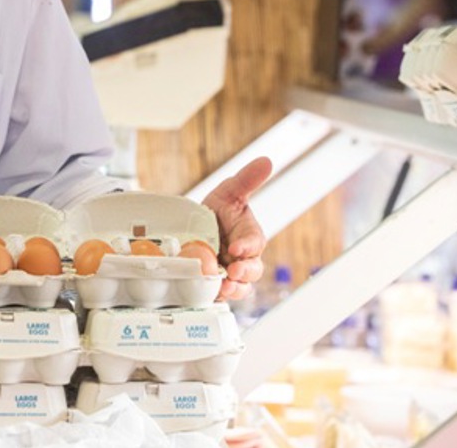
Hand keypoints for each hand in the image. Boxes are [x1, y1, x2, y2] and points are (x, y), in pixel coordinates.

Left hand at [201, 156, 271, 300]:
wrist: (190, 228)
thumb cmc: (217, 211)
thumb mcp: (228, 192)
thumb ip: (247, 180)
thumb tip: (266, 161)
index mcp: (249, 236)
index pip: (254, 243)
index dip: (248, 247)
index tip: (237, 247)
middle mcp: (242, 258)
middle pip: (252, 270)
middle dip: (244, 273)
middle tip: (233, 272)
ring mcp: (229, 273)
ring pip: (239, 287)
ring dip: (233, 289)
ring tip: (222, 288)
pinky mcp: (214, 285)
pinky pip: (218, 295)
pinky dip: (215, 296)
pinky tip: (208, 293)